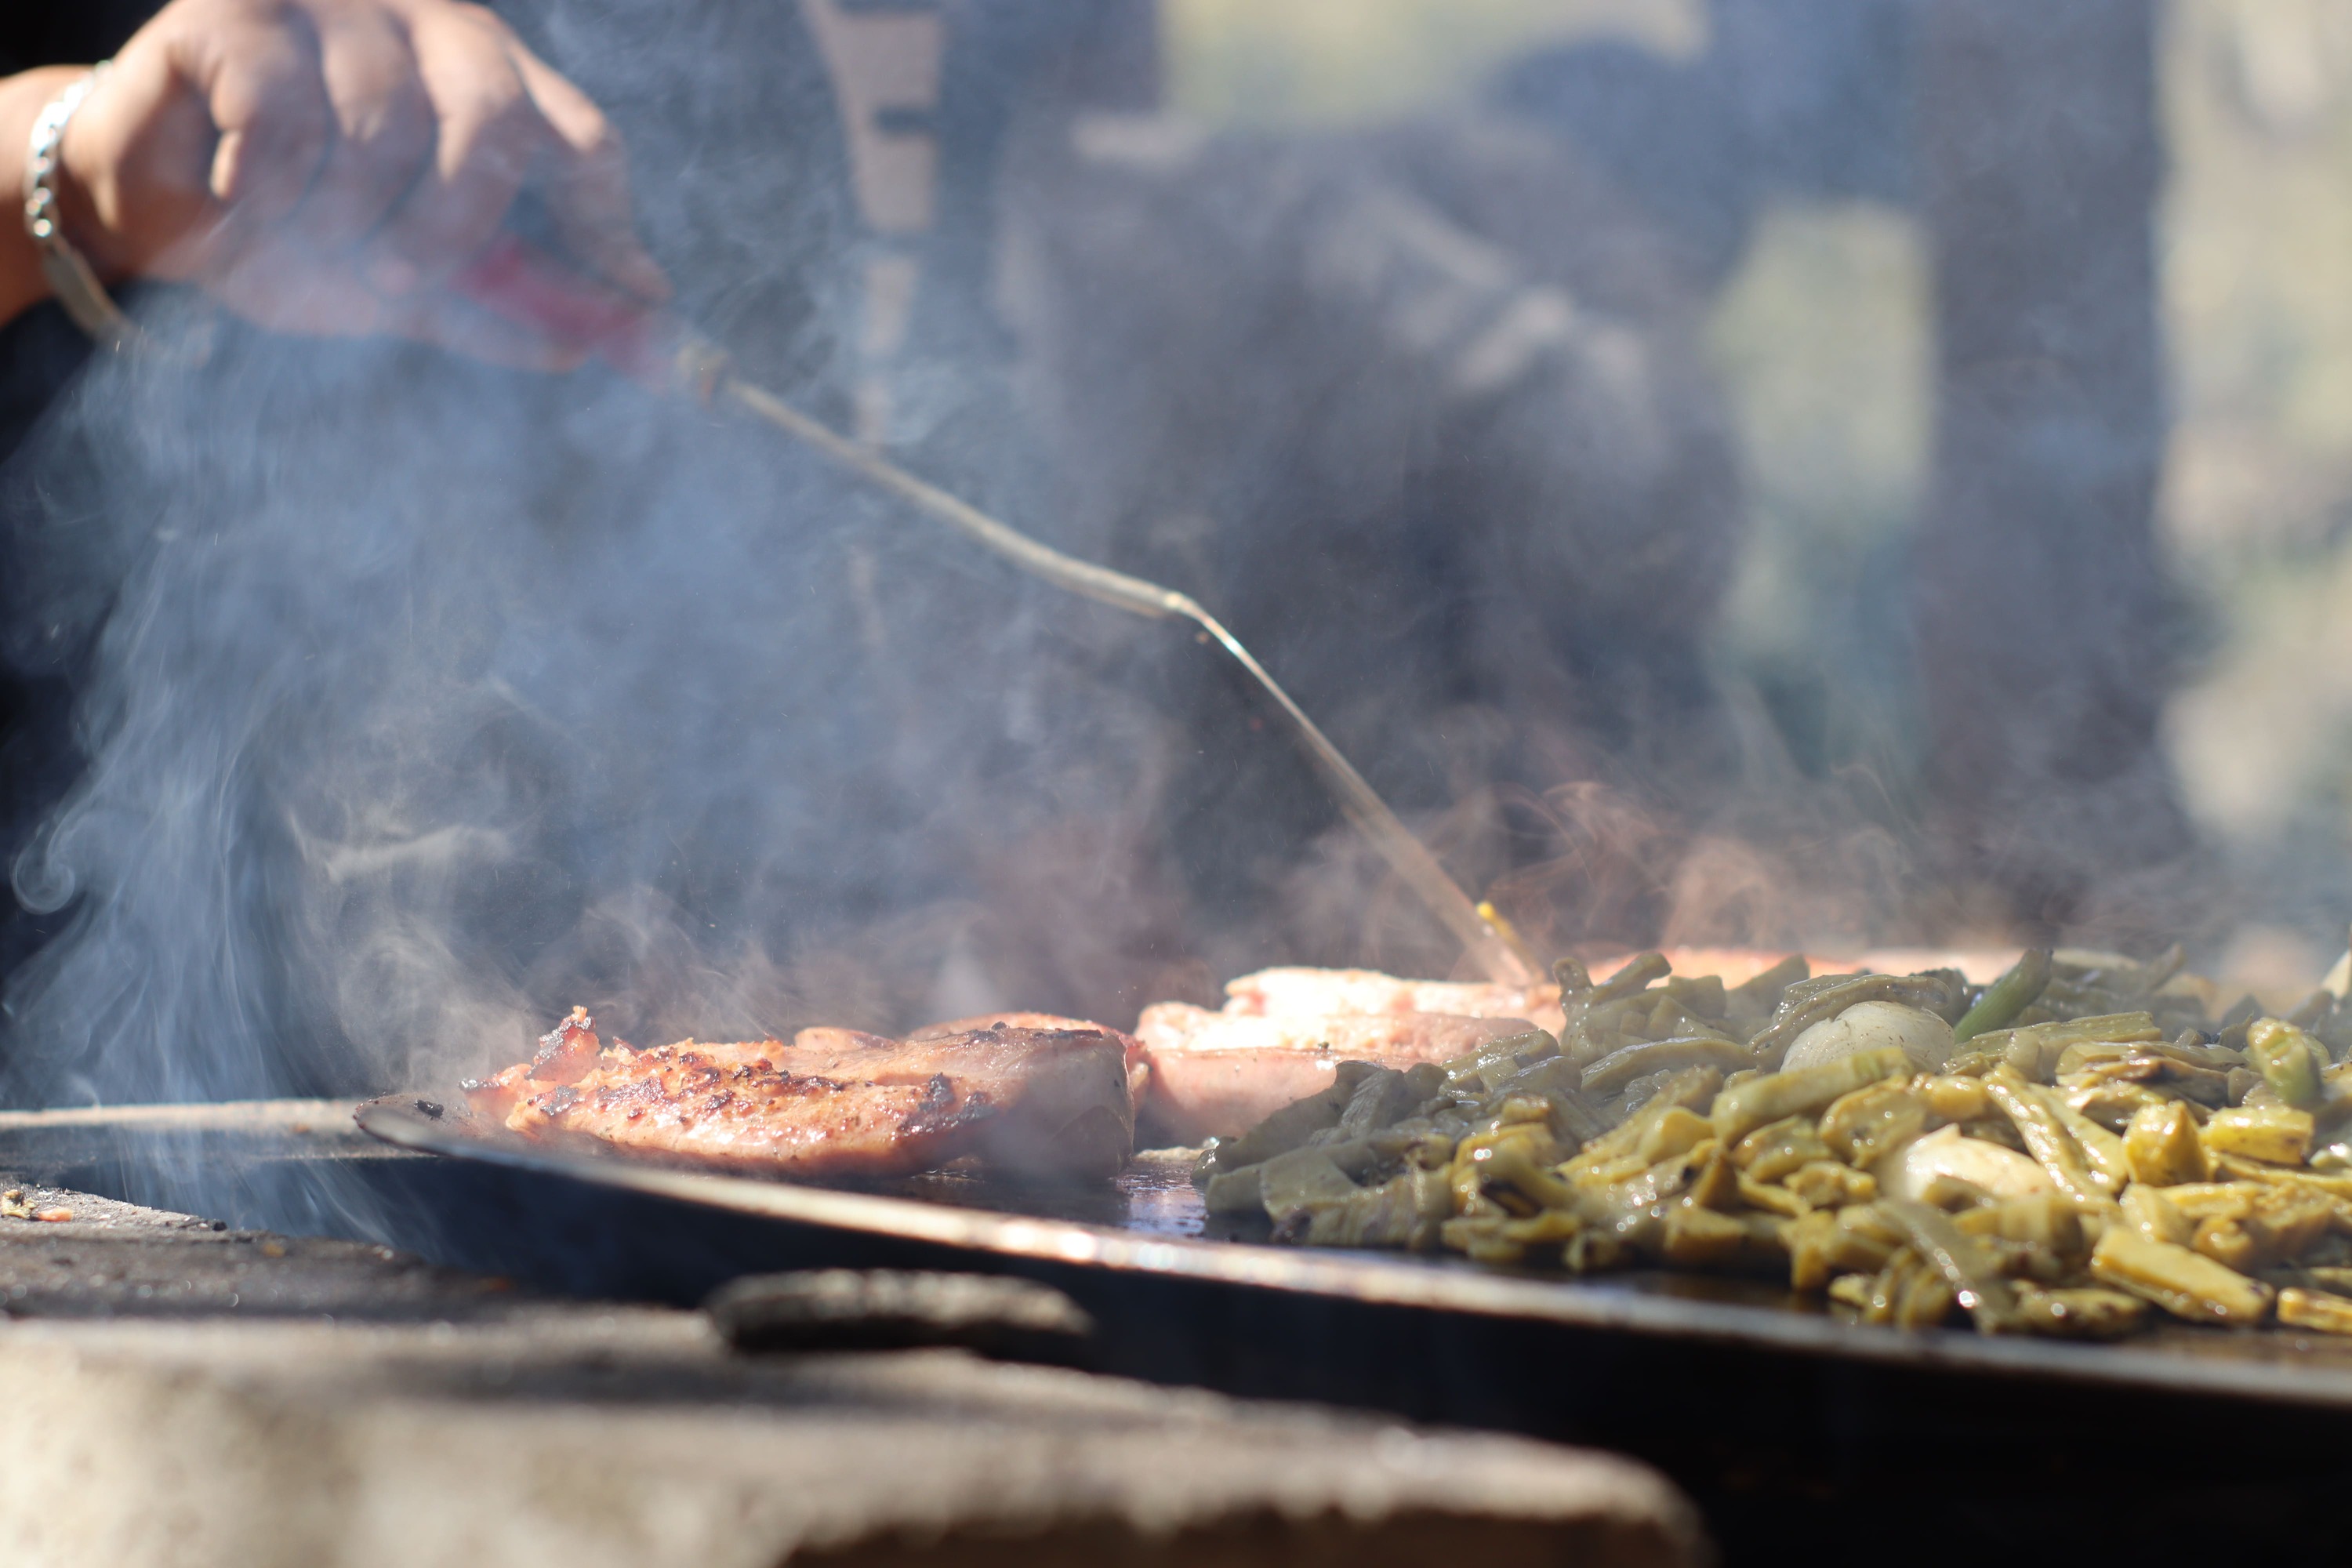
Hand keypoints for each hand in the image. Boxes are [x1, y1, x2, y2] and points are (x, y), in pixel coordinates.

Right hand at [48, 0, 668, 368]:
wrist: (149, 215)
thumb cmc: (295, 237)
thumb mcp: (414, 288)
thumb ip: (508, 307)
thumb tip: (610, 345)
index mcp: (488, 83)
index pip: (581, 140)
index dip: (606, 228)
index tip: (630, 307)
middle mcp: (426, 24)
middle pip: (494, 118)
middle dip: (456, 225)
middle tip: (398, 278)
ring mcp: (334, 5)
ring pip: (382, 121)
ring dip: (341, 214)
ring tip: (302, 231)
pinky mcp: (237, 11)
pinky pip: (282, 112)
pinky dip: (267, 184)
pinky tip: (244, 194)